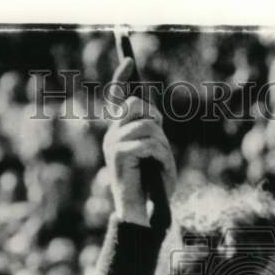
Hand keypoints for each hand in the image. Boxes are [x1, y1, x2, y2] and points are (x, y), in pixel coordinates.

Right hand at [102, 57, 176, 226]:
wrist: (142, 213)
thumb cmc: (152, 186)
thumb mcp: (156, 153)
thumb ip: (152, 132)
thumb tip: (152, 115)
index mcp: (118, 133)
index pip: (117, 98)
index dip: (121, 77)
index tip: (129, 61)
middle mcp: (112, 135)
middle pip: (136, 105)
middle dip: (155, 119)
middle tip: (160, 143)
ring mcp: (113, 144)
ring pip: (147, 125)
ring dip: (162, 144)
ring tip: (160, 163)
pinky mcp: (119, 154)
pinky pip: (149, 143)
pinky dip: (161, 156)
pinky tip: (157, 170)